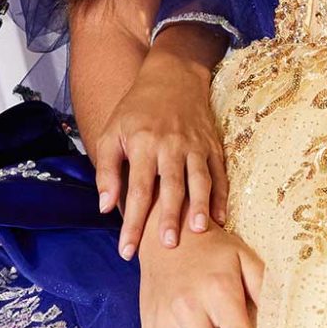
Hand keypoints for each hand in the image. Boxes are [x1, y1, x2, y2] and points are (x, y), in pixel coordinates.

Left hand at [94, 29, 229, 260]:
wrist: (173, 77)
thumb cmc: (135, 110)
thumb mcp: (111, 133)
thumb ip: (106, 170)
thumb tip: (105, 207)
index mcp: (143, 144)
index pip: (136, 190)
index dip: (132, 222)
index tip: (127, 250)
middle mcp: (170, 146)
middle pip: (171, 187)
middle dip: (169, 218)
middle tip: (167, 246)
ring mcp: (195, 146)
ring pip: (199, 180)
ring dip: (200, 206)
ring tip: (199, 232)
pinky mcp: (212, 145)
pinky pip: (219, 174)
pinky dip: (221, 196)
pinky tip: (221, 219)